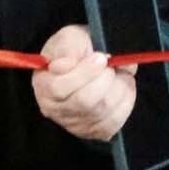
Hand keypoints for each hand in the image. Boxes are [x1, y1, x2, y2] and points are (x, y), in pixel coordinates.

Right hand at [31, 24, 136, 140]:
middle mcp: (55, 109)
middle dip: (105, 79)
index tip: (100, 57)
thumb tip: (74, 63)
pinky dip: (125, 102)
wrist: (85, 61)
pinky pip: (114, 121)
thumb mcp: (69, 38)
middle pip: (84, 102)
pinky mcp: (94, 131)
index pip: (59, 88)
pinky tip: (123, 87)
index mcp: (43, 85)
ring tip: (120, 73)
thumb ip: (72, 47)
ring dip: (119, 88)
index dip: (84, 72)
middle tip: (112, 65)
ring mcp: (74, 124)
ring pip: (103, 111)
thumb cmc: (74, 49)